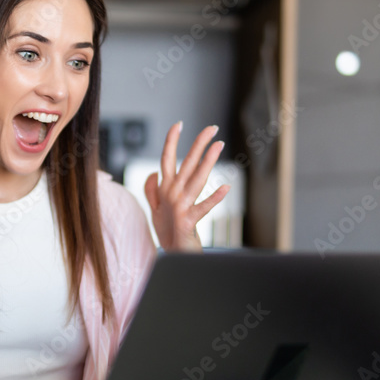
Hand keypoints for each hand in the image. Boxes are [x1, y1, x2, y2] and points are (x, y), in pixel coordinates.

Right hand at [144, 122, 229, 251]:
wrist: (172, 255)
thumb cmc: (167, 230)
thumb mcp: (155, 208)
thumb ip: (152, 189)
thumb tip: (154, 172)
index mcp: (165, 188)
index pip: (166, 159)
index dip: (171, 141)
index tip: (179, 124)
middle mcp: (172, 193)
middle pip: (186, 163)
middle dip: (198, 144)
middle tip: (212, 128)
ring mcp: (180, 206)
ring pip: (196, 179)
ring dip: (208, 162)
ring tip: (218, 146)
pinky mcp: (188, 221)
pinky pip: (204, 207)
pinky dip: (215, 197)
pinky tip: (226, 186)